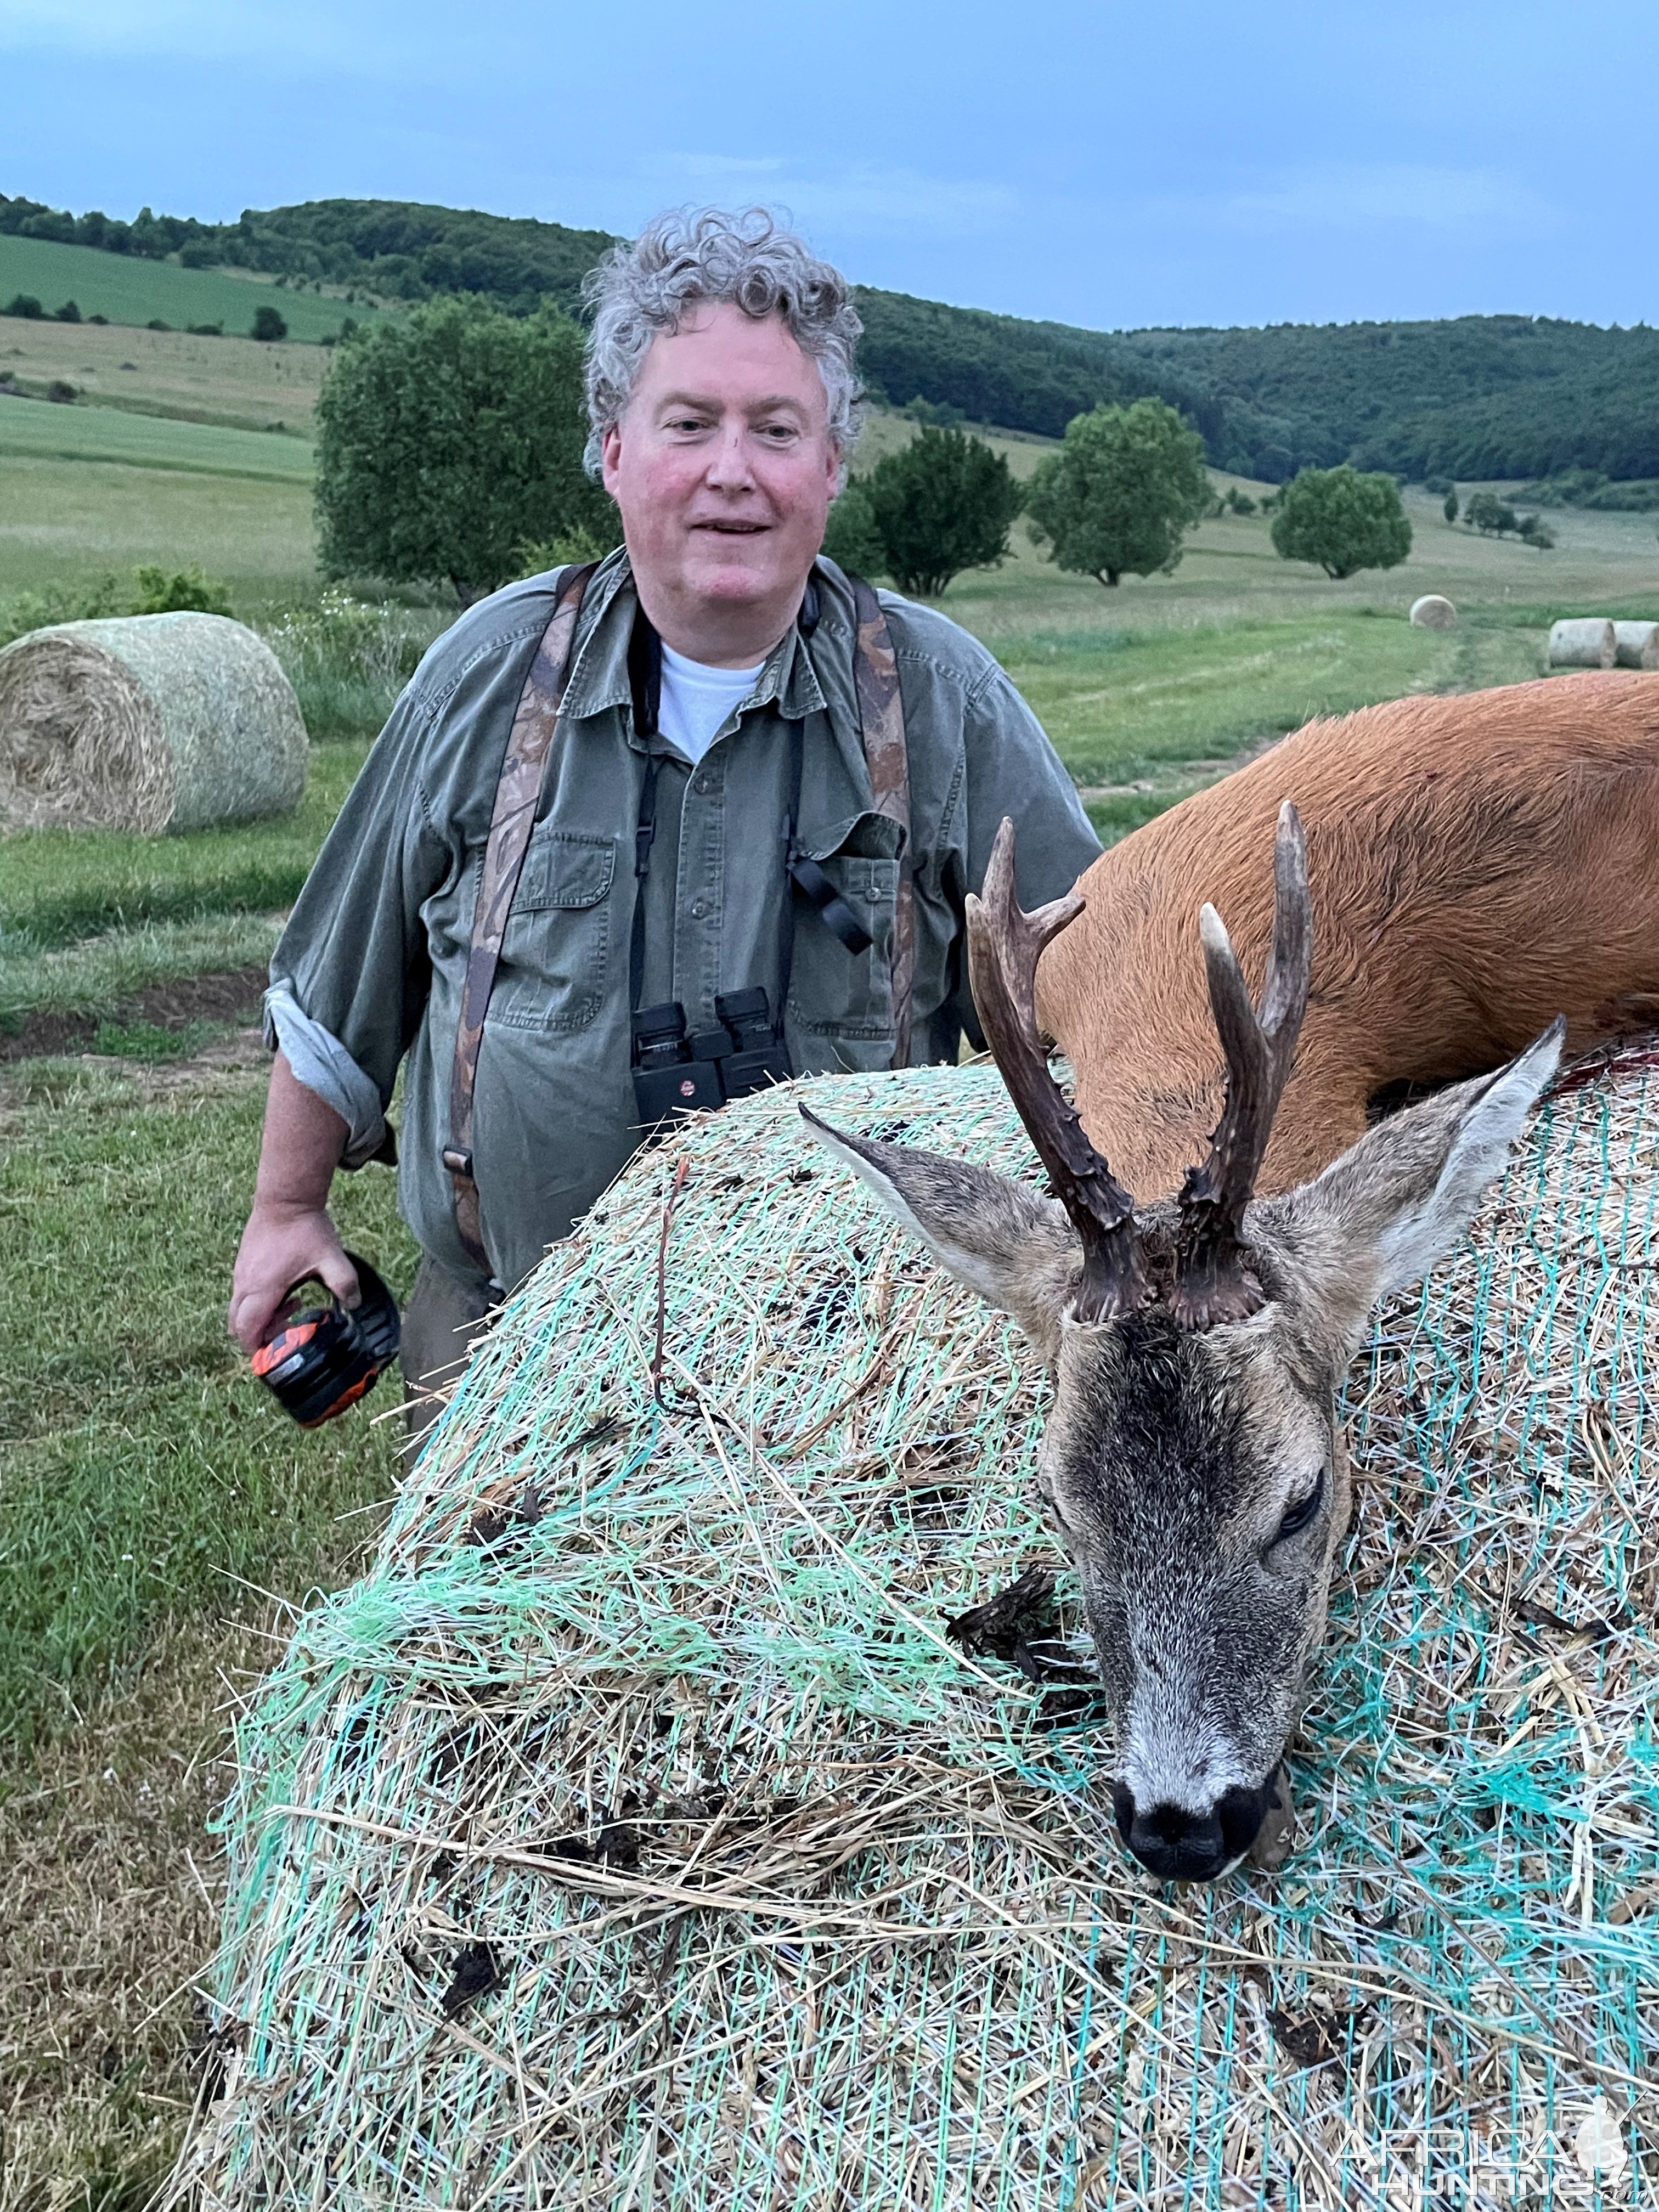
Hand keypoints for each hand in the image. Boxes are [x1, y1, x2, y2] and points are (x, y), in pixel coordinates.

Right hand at [229, 1203, 359, 1353]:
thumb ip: (345, 1283)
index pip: (247, 1332)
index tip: (278, 1353)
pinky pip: (242, 1294)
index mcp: (262, 1289)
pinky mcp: (242, 1264)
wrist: (285, 1198)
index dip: (258, 1349)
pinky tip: (287, 1290)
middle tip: (288, 1331)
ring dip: (261, 1317)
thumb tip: (354, 1305)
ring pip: (239, 1310)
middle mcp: (244, 1284)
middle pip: (237, 1326)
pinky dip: (258, 1302)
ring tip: (293, 1306)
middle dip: (259, 1336)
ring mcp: (240, 1273)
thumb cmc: (305, 1228)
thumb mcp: (332, 1257)